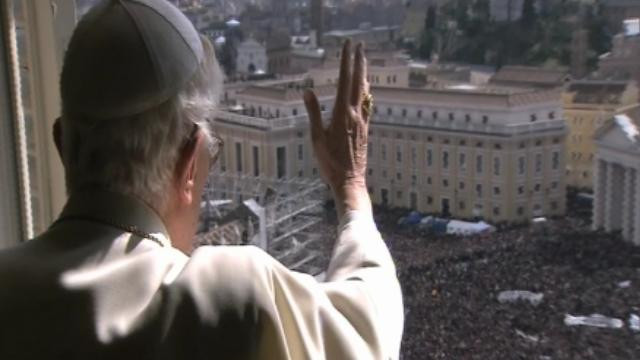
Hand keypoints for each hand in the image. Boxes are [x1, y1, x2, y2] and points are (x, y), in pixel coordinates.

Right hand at [304, 40, 371, 215]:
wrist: (349, 181)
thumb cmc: (330, 162)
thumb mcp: (316, 137)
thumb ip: (313, 112)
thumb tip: (307, 91)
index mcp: (342, 113)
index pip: (345, 80)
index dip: (346, 61)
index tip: (347, 45)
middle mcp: (356, 114)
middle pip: (359, 82)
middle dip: (359, 62)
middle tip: (360, 45)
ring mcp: (362, 122)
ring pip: (365, 92)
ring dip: (364, 74)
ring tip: (365, 61)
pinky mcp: (365, 130)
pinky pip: (367, 105)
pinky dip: (367, 92)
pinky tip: (367, 90)